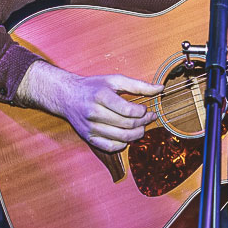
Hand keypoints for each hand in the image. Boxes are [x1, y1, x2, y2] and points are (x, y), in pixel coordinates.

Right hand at [21, 62, 161, 152]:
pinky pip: (110, 147)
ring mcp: (90, 127)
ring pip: (121, 138)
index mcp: (101, 96)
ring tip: (141, 127)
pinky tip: (127, 137)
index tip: (145, 109)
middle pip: (126, 125)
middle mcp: (94, 113)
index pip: (127, 111)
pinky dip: (123, 144)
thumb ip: (138, 85)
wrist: (67, 96)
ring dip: (136, 134)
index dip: (142, 112)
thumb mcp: (114, 80)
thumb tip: (160, 89)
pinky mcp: (88, 137)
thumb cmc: (93, 87)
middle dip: (143, 123)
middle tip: (148, 118)